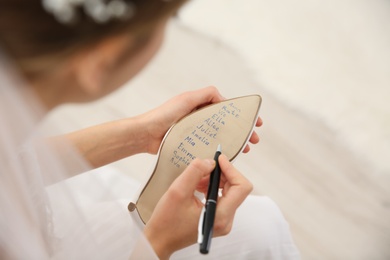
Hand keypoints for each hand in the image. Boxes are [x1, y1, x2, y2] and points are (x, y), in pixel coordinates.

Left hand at [140, 86, 261, 153]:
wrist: (145, 134)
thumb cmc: (164, 115)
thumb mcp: (186, 99)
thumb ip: (205, 94)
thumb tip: (224, 98)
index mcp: (201, 106)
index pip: (227, 110)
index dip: (242, 116)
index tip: (256, 122)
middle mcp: (200, 119)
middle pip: (227, 125)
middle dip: (243, 132)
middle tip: (254, 140)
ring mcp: (196, 132)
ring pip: (221, 137)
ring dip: (235, 142)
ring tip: (245, 150)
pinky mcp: (191, 145)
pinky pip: (210, 146)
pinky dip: (221, 150)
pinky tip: (229, 156)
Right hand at [143, 155, 252, 258]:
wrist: (160, 239)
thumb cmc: (166, 222)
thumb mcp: (178, 191)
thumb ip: (195, 172)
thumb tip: (210, 162)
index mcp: (220, 215)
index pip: (241, 187)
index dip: (232, 170)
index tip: (219, 160)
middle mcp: (225, 220)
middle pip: (236, 188)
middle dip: (221, 174)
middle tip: (204, 169)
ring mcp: (222, 220)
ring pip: (229, 191)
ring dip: (215, 180)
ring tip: (197, 180)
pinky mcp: (217, 218)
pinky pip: (222, 197)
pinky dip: (211, 187)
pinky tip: (197, 187)